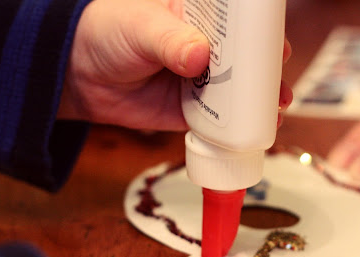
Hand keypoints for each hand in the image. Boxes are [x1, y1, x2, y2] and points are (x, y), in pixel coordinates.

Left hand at [58, 0, 291, 130]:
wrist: (80, 75)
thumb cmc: (110, 33)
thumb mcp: (141, 28)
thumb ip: (170, 40)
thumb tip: (198, 55)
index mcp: (201, 19)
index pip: (241, 26)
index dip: (263, 35)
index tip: (277, 46)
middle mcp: (207, 52)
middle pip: (247, 63)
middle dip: (268, 75)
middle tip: (280, 86)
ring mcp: (201, 84)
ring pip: (239, 94)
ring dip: (260, 104)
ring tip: (275, 111)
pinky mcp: (190, 113)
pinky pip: (218, 122)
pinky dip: (236, 129)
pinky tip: (251, 133)